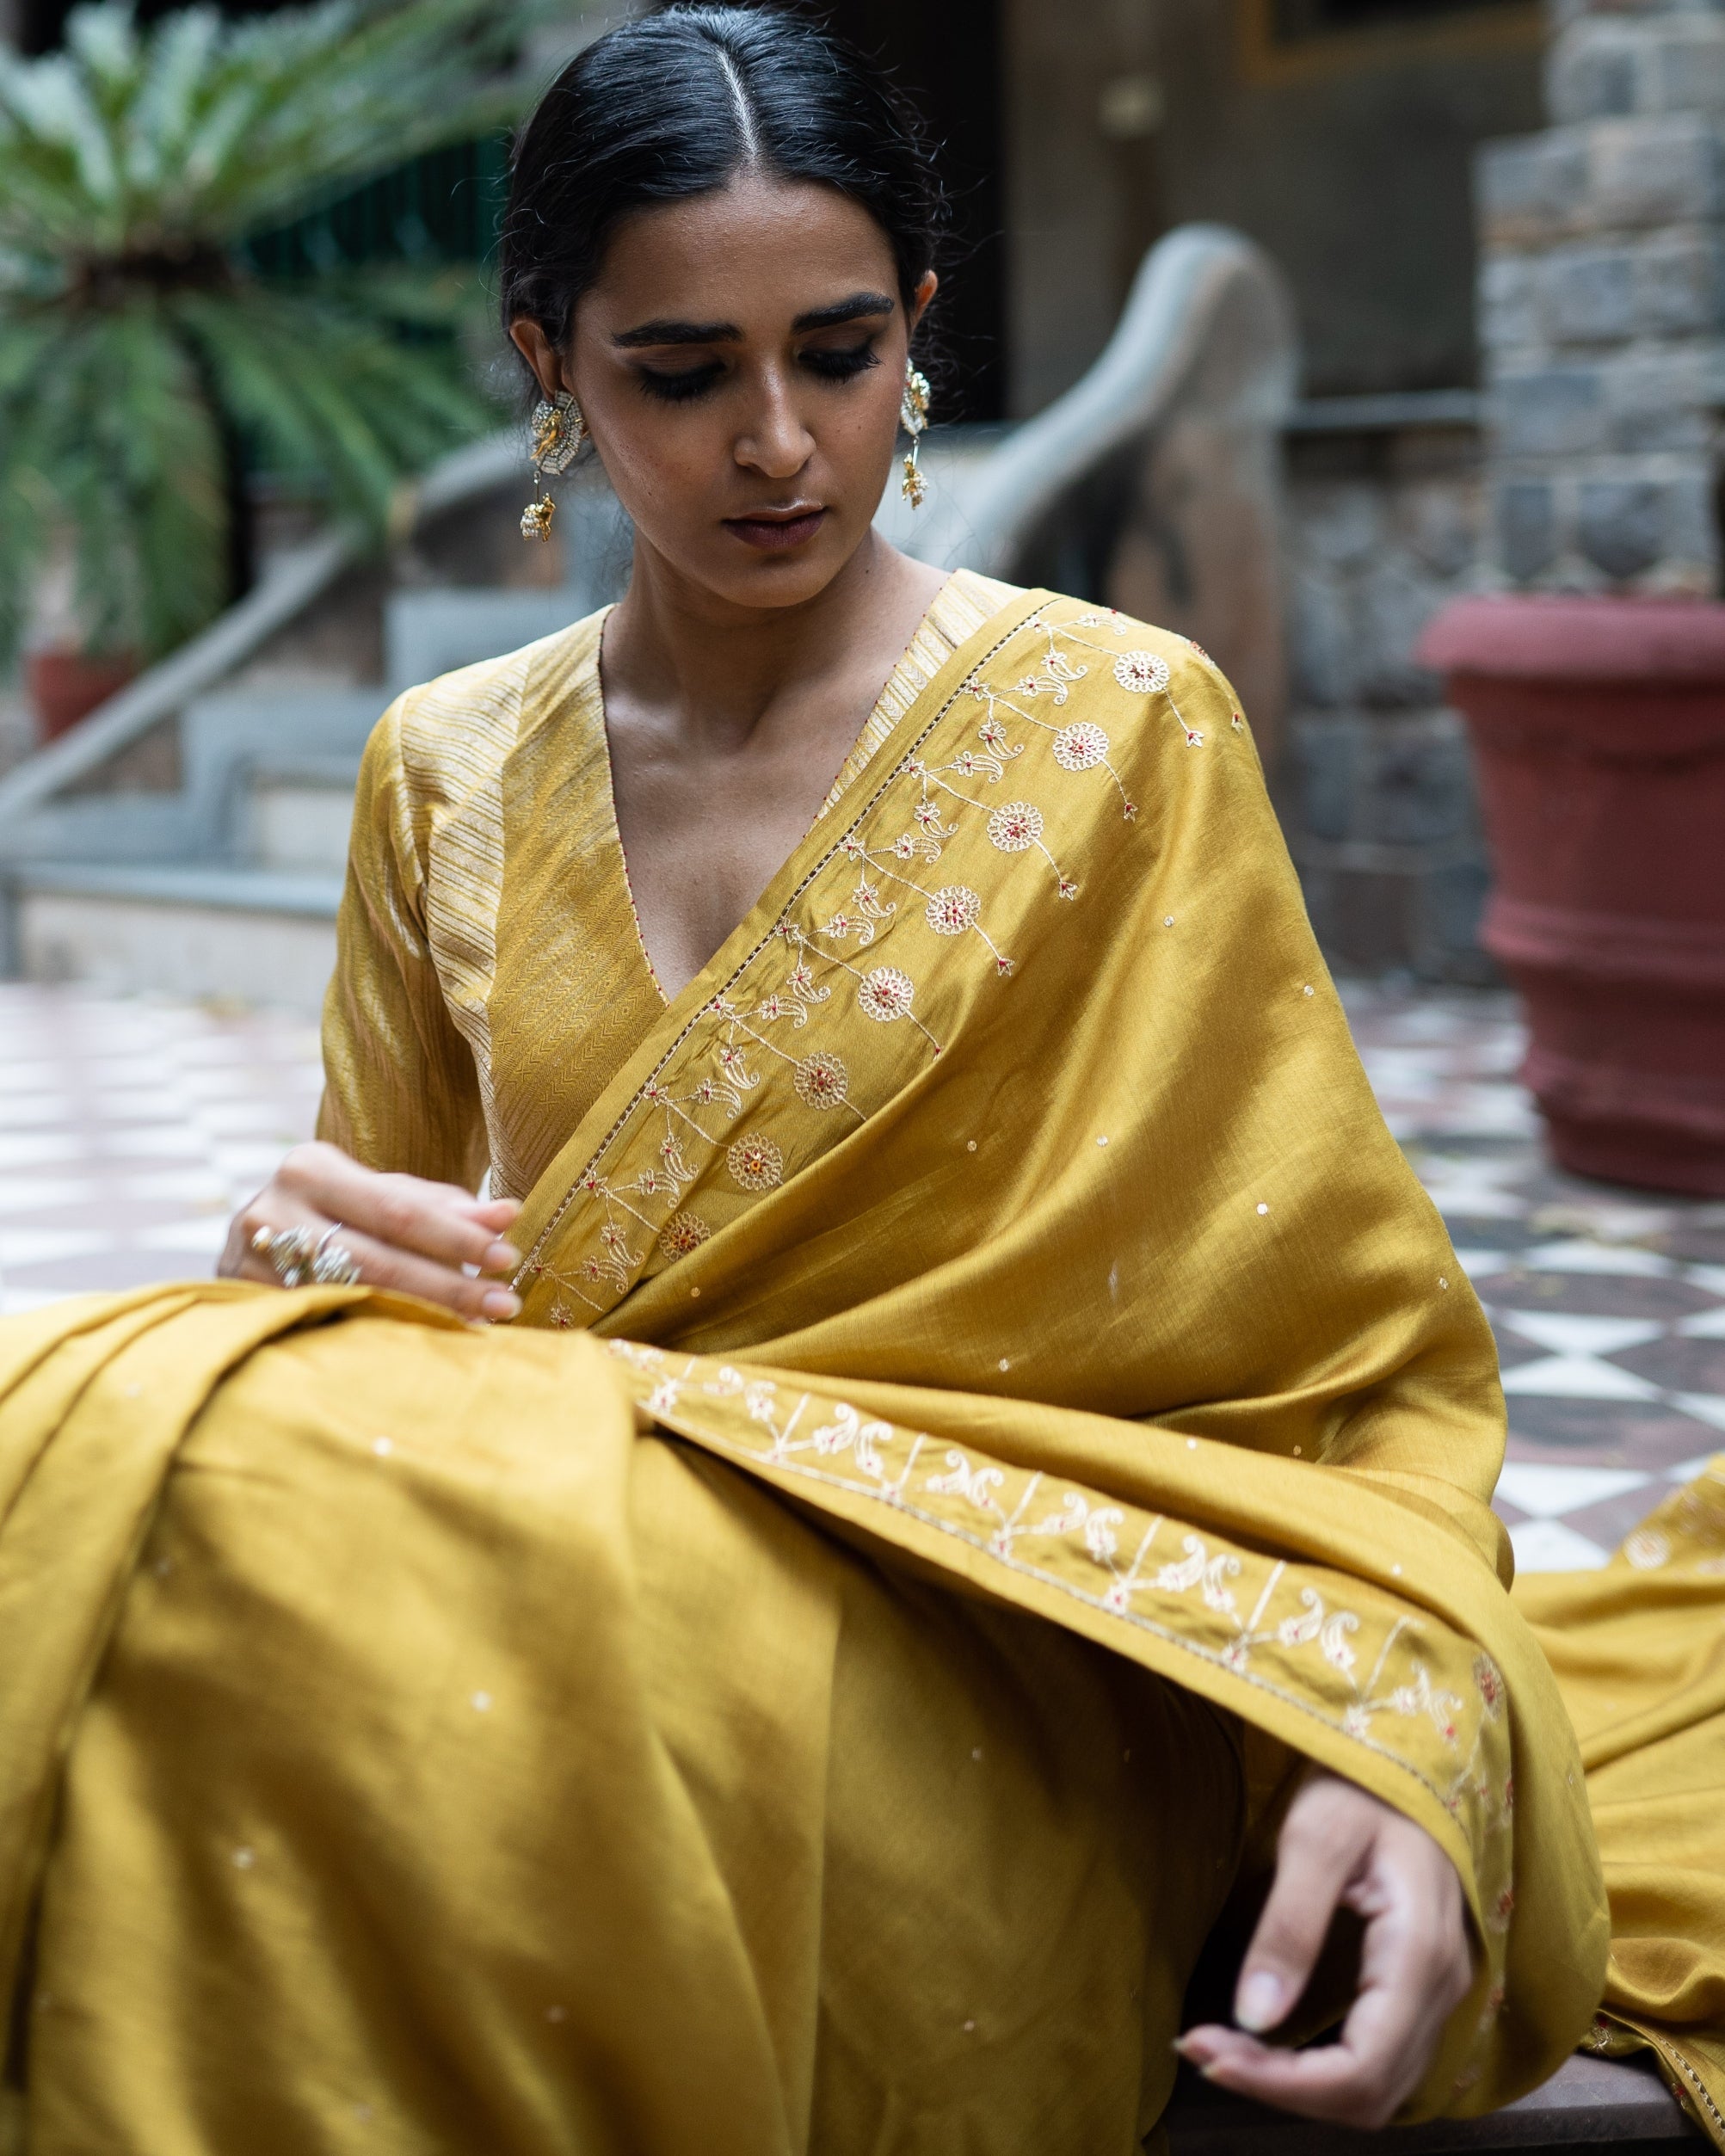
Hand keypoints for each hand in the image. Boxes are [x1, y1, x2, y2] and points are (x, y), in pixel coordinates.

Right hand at [219, 1141, 523, 1324]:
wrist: (250, 1250)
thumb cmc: (333, 1216)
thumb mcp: (379, 1198)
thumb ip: (440, 1207)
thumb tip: (507, 1215)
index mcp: (310, 1169)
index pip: (398, 1209)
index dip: (455, 1237)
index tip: (506, 1257)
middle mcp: (272, 1212)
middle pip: (378, 1259)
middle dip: (448, 1285)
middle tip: (504, 1303)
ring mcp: (251, 1265)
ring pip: (352, 1298)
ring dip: (422, 1314)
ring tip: (476, 1325)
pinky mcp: (247, 1308)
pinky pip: (326, 1325)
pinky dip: (380, 1334)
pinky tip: (421, 1342)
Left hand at [1178, 1767, 1472, 2127]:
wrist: (1406, 1758)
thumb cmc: (1360, 1785)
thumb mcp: (1314, 1838)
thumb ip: (1290, 1926)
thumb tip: (1255, 2016)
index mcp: (1420, 1957)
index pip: (1360, 2070)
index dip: (1283, 2084)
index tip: (1208, 2054)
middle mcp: (1443, 1990)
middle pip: (1368, 2093)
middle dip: (1282, 2087)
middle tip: (1203, 2049)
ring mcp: (1438, 1992)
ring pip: (1375, 2086)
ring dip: (1299, 2085)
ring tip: (1225, 2050)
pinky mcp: (1419, 1987)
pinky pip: (1377, 2059)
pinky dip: (1321, 2069)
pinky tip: (1269, 2042)